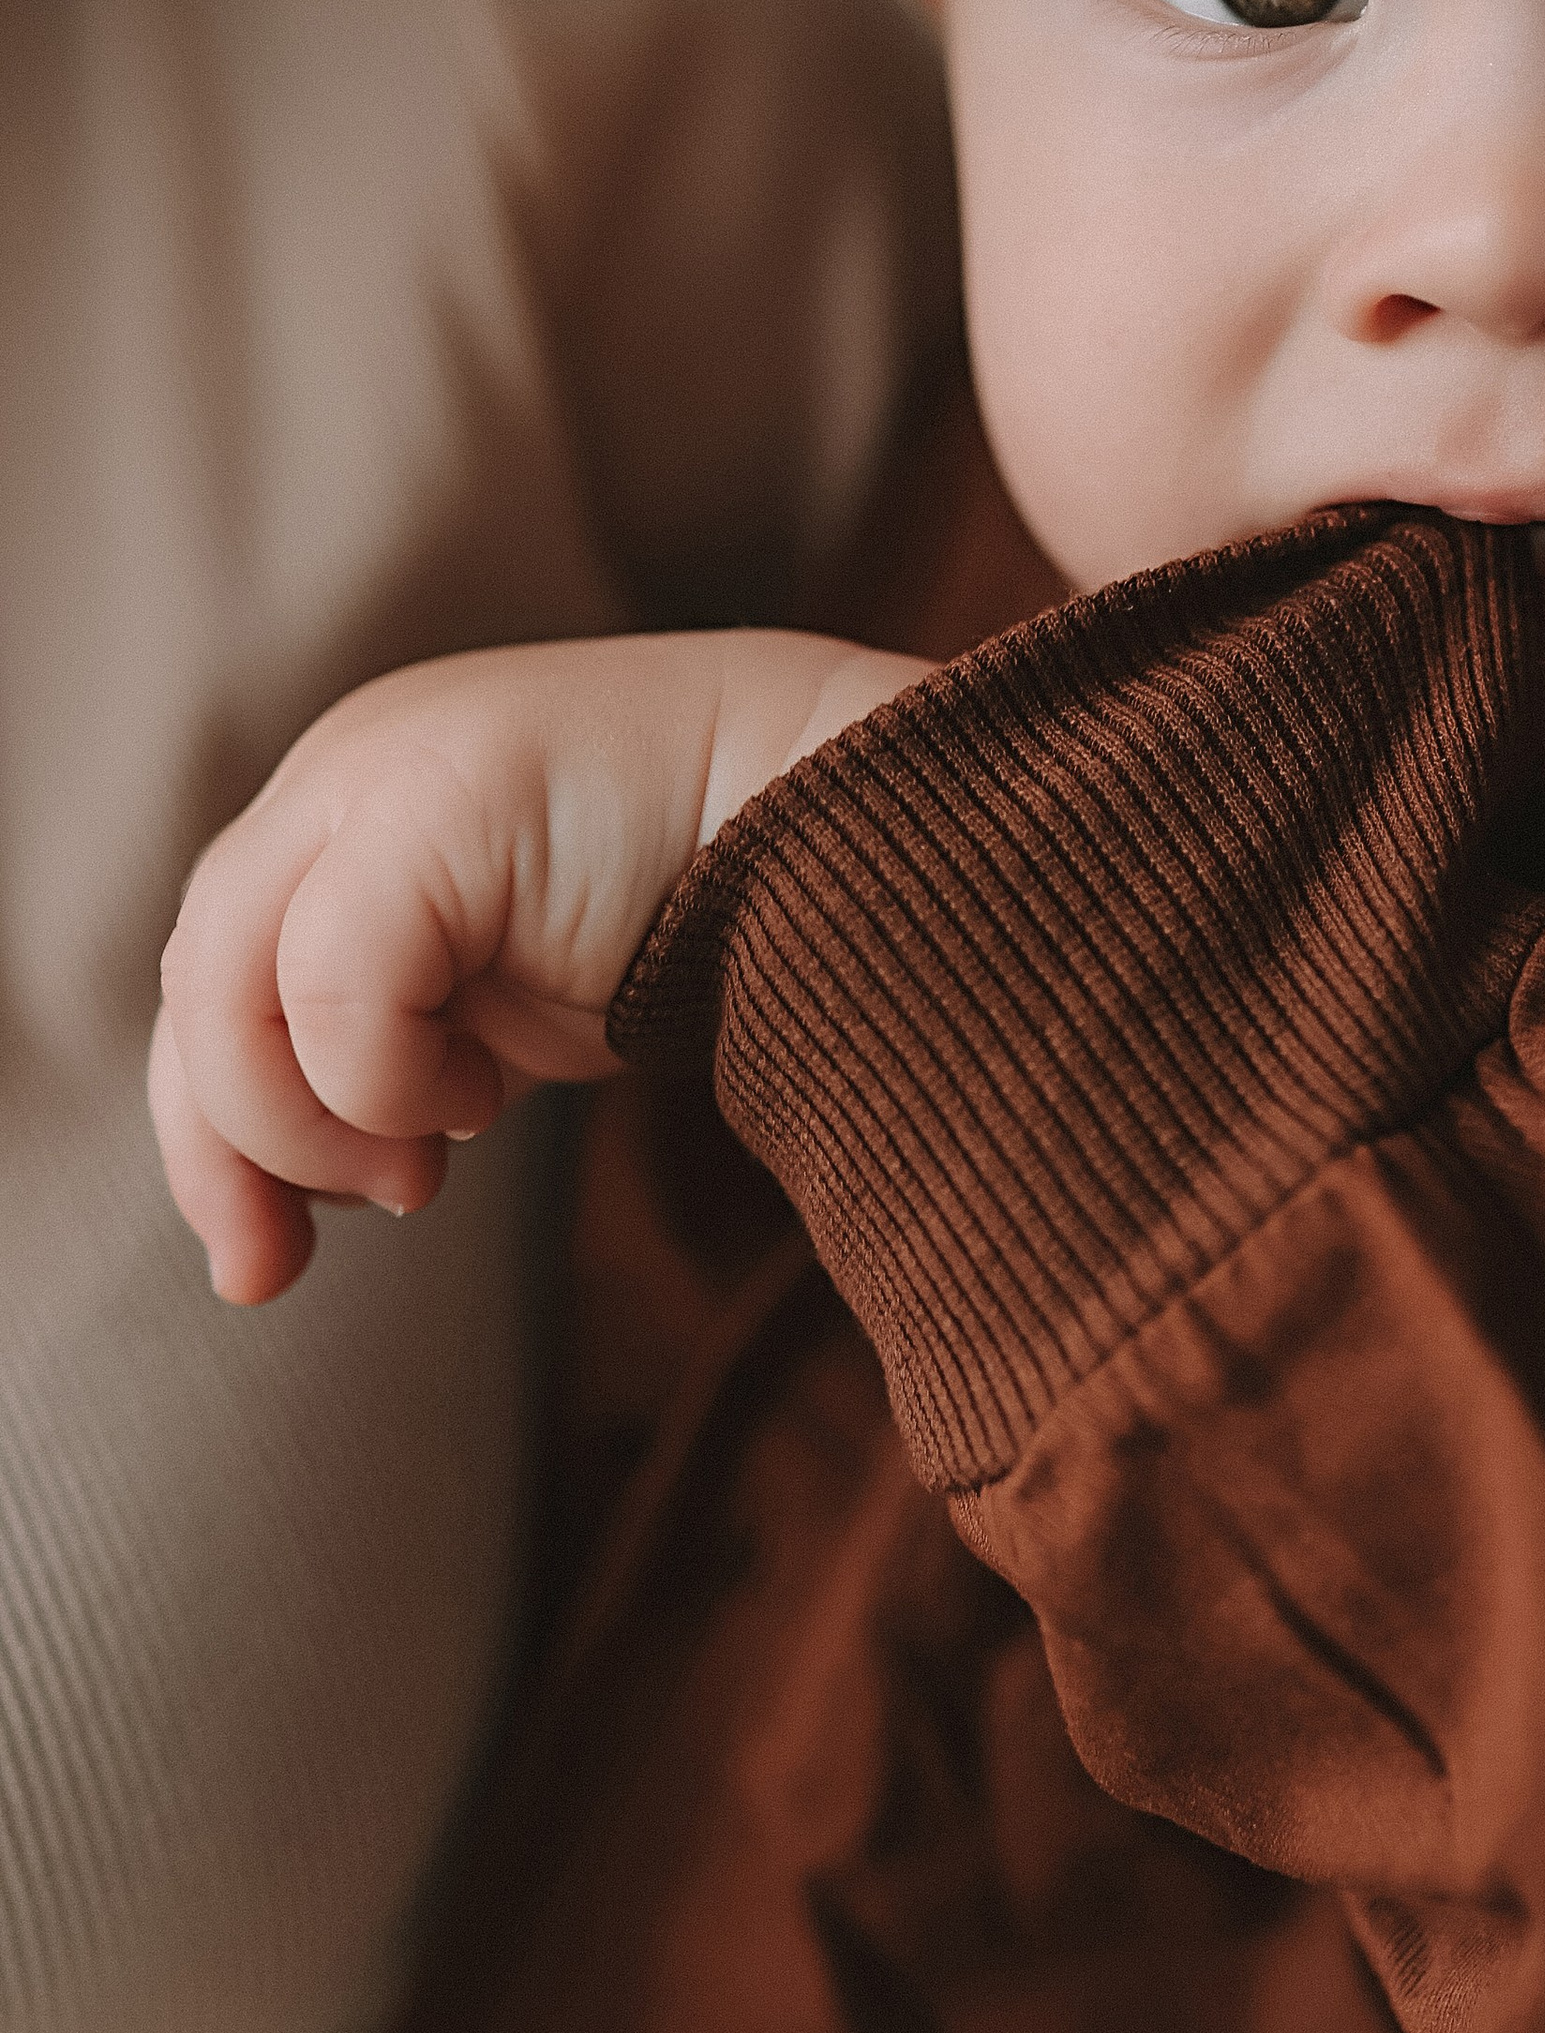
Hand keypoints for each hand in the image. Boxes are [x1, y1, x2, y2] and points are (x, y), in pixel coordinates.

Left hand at [152, 628, 924, 1304]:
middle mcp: (349, 764)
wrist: (856, 829)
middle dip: (234, 1149)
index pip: (213, 978)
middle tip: (293, 1260)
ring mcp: (383, 769)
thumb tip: (284, 1206)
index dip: (210, 1133)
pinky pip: (332, 984)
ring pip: (234, 986)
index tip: (260, 1268)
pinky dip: (380, 1079)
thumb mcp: (505, 999)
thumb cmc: (701, 914)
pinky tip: (481, 1103)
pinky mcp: (435, 804)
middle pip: (199, 985)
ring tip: (433, 1160)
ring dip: (315, 1120)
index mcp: (354, 802)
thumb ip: (389, 1056)